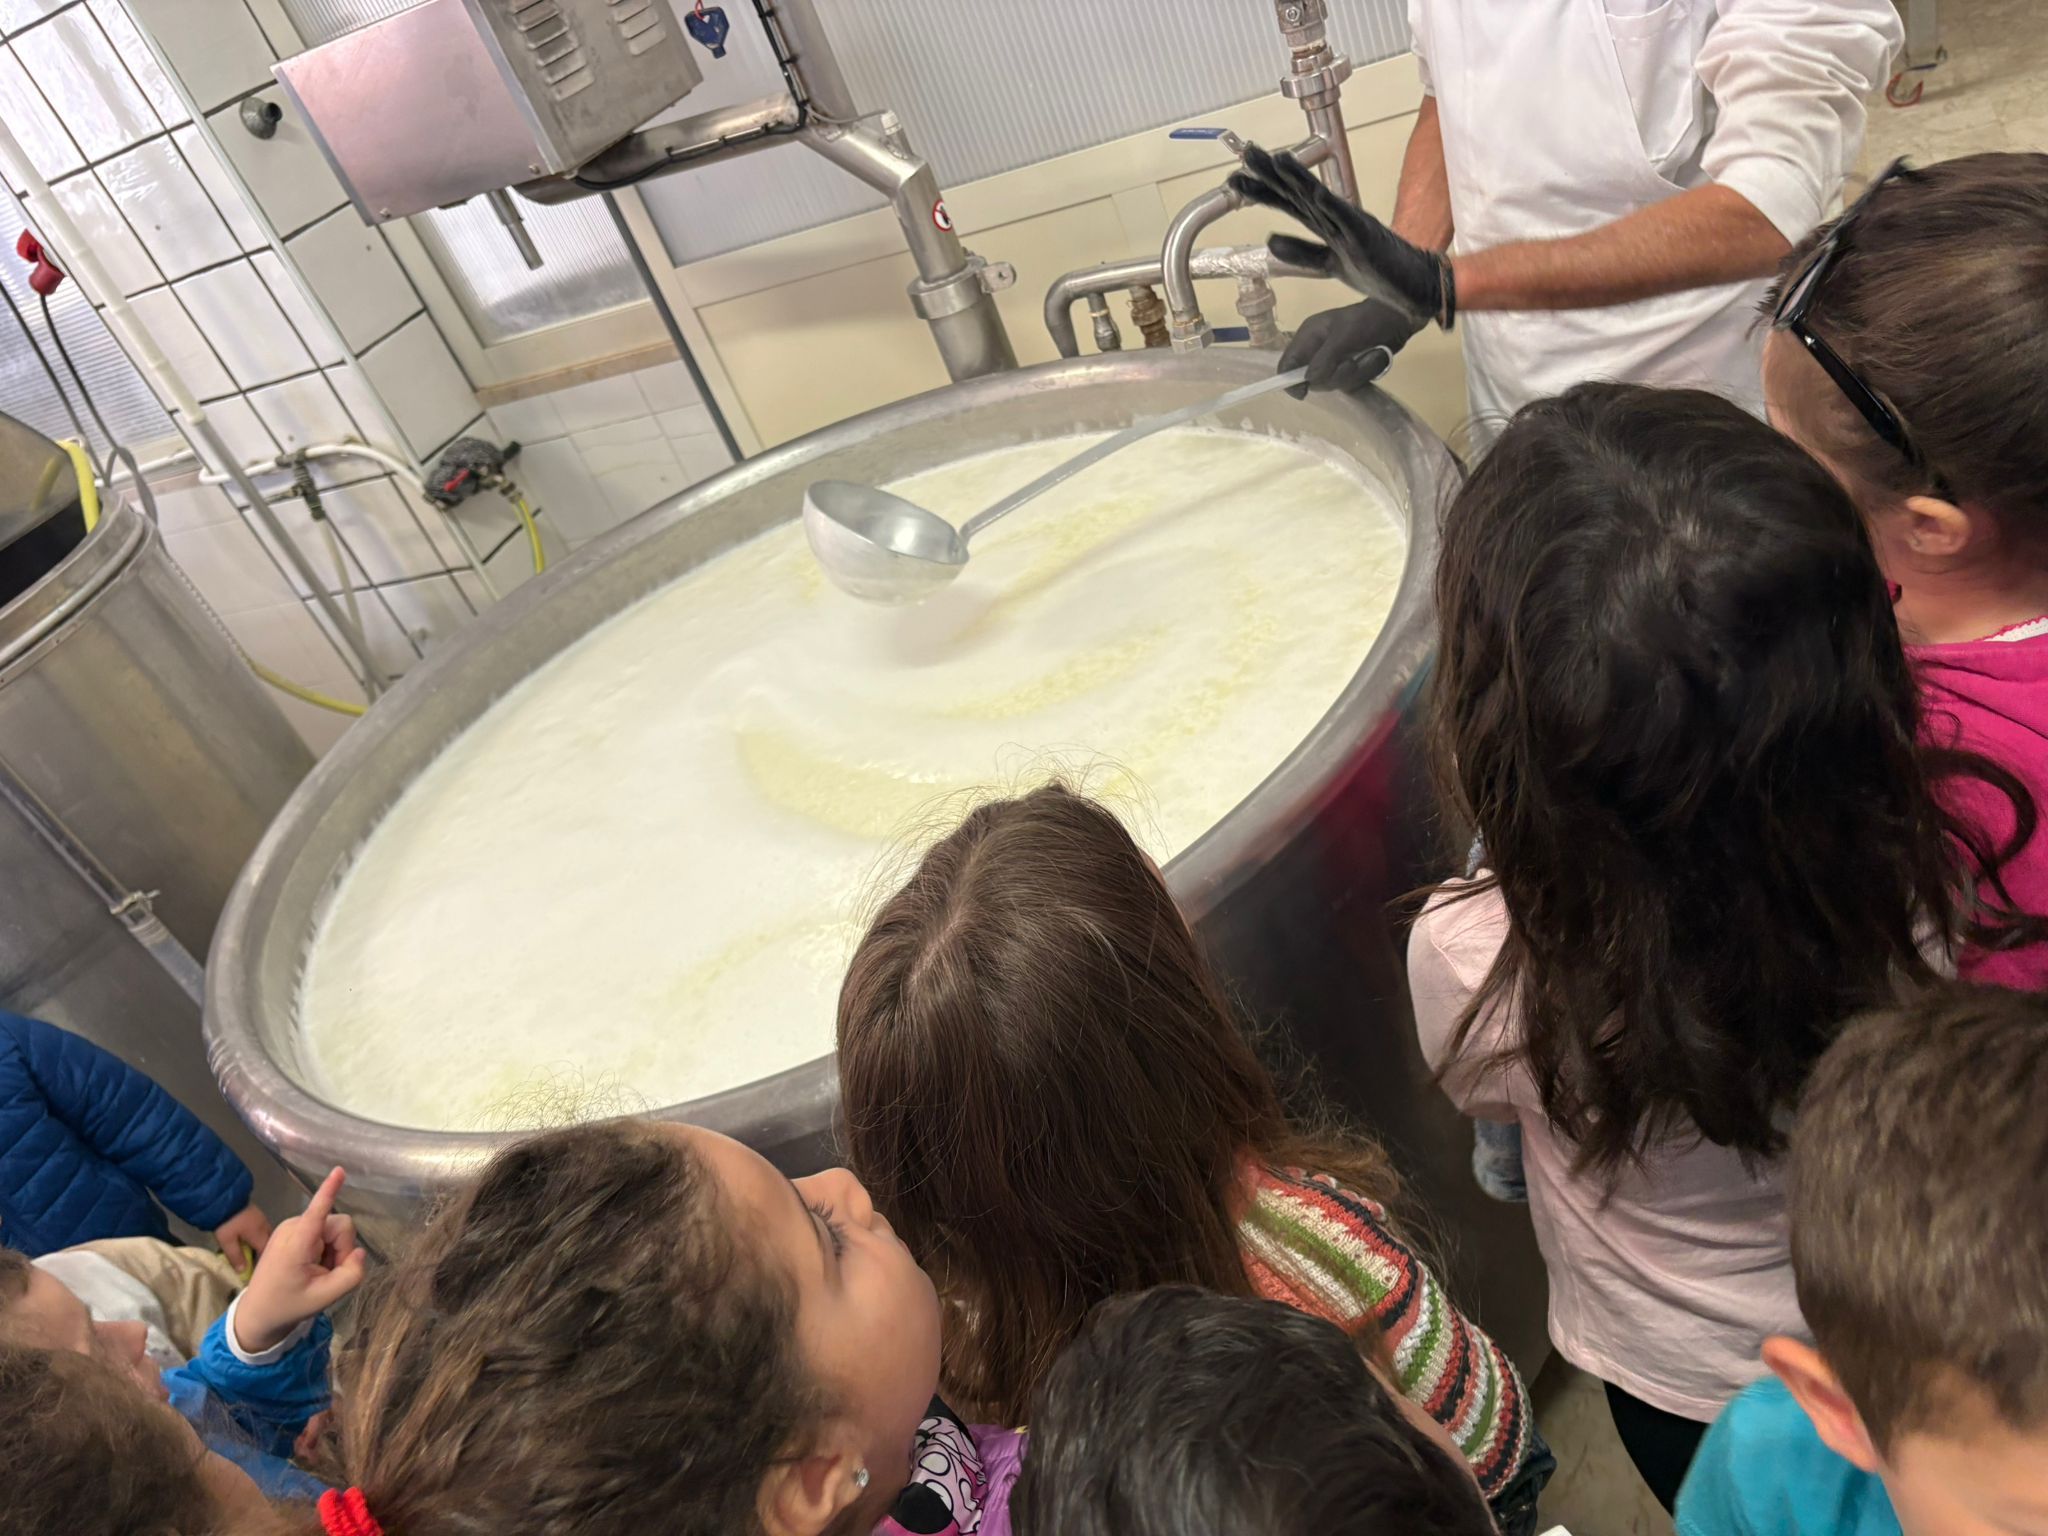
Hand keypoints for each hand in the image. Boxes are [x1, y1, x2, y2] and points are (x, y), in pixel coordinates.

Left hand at [213, 1204, 272, 1275]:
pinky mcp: (256, 1213)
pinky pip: (261, 1227)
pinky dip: (258, 1235)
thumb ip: (236, 1256)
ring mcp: (261, 1218)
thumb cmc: (226, 1222)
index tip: (255, 1269)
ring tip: (251, 1250)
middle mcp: (264, 1225)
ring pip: (266, 1234)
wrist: (223, 1198)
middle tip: (255, 1260)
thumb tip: (243, 1270)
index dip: (262, 1261)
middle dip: (264, 1251)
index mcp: (259, 1234)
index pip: (266, 1251)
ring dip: (261, 1242)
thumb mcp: (227, 1241)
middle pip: (268, 1242)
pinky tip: (249, 1237)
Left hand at [232, 1167, 365, 1355]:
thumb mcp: (325, 1298)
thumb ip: (350, 1275)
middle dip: (341, 1249)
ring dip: (333, 1252)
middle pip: (339, 1225)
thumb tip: (359, 1253)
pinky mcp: (293, 1231)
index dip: (330, 1190)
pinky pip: (323, 1232)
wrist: (258, 1314)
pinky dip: (325, 1251)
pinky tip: (312, 1268)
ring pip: (333, 1229)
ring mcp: (292, 1227)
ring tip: (318, 1274)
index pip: (317, 1210)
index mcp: (297, 1243)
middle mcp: (294, 1227)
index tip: (339, 1170)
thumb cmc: (287, 1306)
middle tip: (329, 1275)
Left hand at [1228, 145, 1453, 326]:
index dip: (1262, 191)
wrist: (1416, 286)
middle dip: (1271, 174)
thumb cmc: (1379, 272)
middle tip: (1246, 154)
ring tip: (1278, 160)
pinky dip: (1332, 206)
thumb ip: (1301, 252)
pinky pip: (1348, 220)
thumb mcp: (1329, 264)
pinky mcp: (1368, 238)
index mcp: (1326, 225)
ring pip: (1319, 199)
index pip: (1288, 203)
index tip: (1236, 179)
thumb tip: (1270, 240)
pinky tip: (1315, 192)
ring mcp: (1352, 226)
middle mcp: (1336, 219)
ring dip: (1298, 179)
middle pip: (1298, 193)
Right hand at [1279, 301, 1423, 396]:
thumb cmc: (1367, 321)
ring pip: (1332, 383)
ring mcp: (1333, 361)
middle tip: (1351, 362)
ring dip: (1352, 374)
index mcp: (1308, 337)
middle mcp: (1317, 351)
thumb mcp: (1344, 336)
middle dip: (1334, 375)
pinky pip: (1348, 383)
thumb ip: (1324, 359)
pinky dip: (1362, 375)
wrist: (1398, 319)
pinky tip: (1370, 360)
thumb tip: (1309, 379)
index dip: (1289, 381)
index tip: (1303, 392)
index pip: (1286, 364)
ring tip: (1365, 356)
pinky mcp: (1348, 369)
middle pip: (1311, 380)